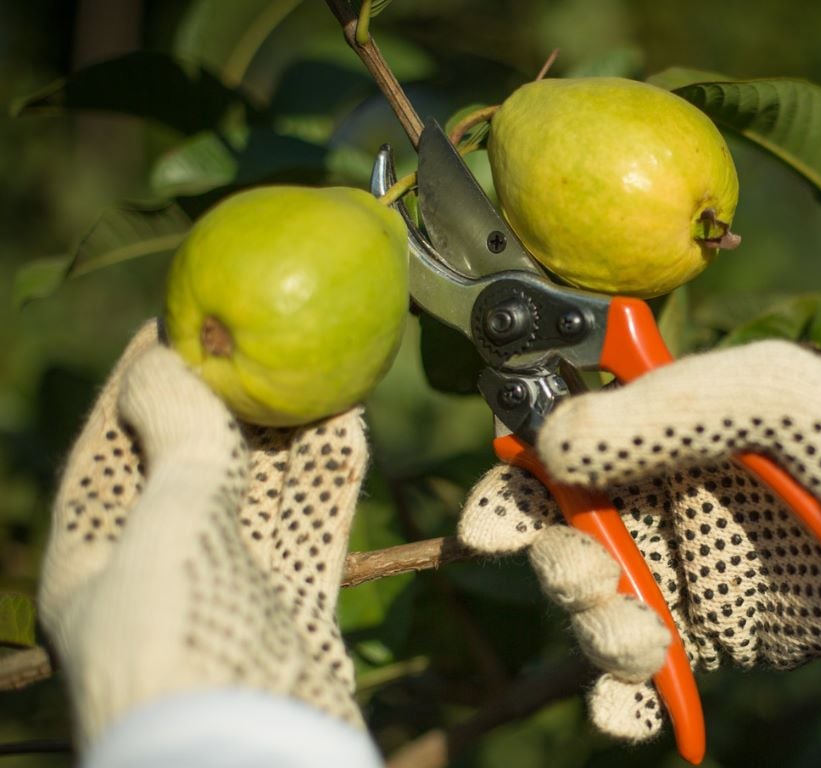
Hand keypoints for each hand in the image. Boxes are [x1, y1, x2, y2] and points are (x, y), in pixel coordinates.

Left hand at [38, 321, 367, 744]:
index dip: (141, 382)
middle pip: (196, 464)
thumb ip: (179, 444)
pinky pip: (311, 526)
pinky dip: (330, 478)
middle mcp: (161, 570)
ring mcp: (231, 590)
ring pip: (263, 493)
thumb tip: (167, 362)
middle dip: (230, 401)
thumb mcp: (163, 529)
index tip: (172, 323)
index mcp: (95, 557)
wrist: (249, 756)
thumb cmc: (181, 644)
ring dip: (291, 433)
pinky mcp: (293, 608)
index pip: (112, 446)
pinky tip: (351, 426)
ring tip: (322, 368)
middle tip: (264, 337)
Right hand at [458, 340, 820, 742]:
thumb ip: (657, 411)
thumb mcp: (763, 395)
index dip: (513, 489)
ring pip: (589, 613)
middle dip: (558, 567)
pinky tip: (640, 707)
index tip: (495, 526)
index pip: (554, 454)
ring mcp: (676, 574)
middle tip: (594, 576)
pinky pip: (635, 683)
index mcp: (655, 432)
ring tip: (644, 639)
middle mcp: (653, 502)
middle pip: (558, 541)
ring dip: (595, 633)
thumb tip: (550, 442)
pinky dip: (621, 706)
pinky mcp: (705, 640)